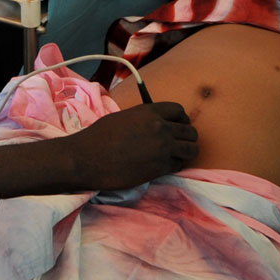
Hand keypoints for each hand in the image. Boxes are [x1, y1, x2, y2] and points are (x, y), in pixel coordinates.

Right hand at [70, 101, 197, 190]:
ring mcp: (162, 148)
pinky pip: (179, 165)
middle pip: (190, 131)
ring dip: (186, 153)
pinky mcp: (160, 168)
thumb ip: (144, 118)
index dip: (182, 119)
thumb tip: (155, 124)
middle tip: (180, 143)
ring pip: (191, 150)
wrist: (87, 158)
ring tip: (177, 156)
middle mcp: (160, 128)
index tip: (180, 125)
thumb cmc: (99, 136)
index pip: (179, 111)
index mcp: (150, 112)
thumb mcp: (124, 117)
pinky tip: (165, 165)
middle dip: (187, 137)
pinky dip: (175, 166)